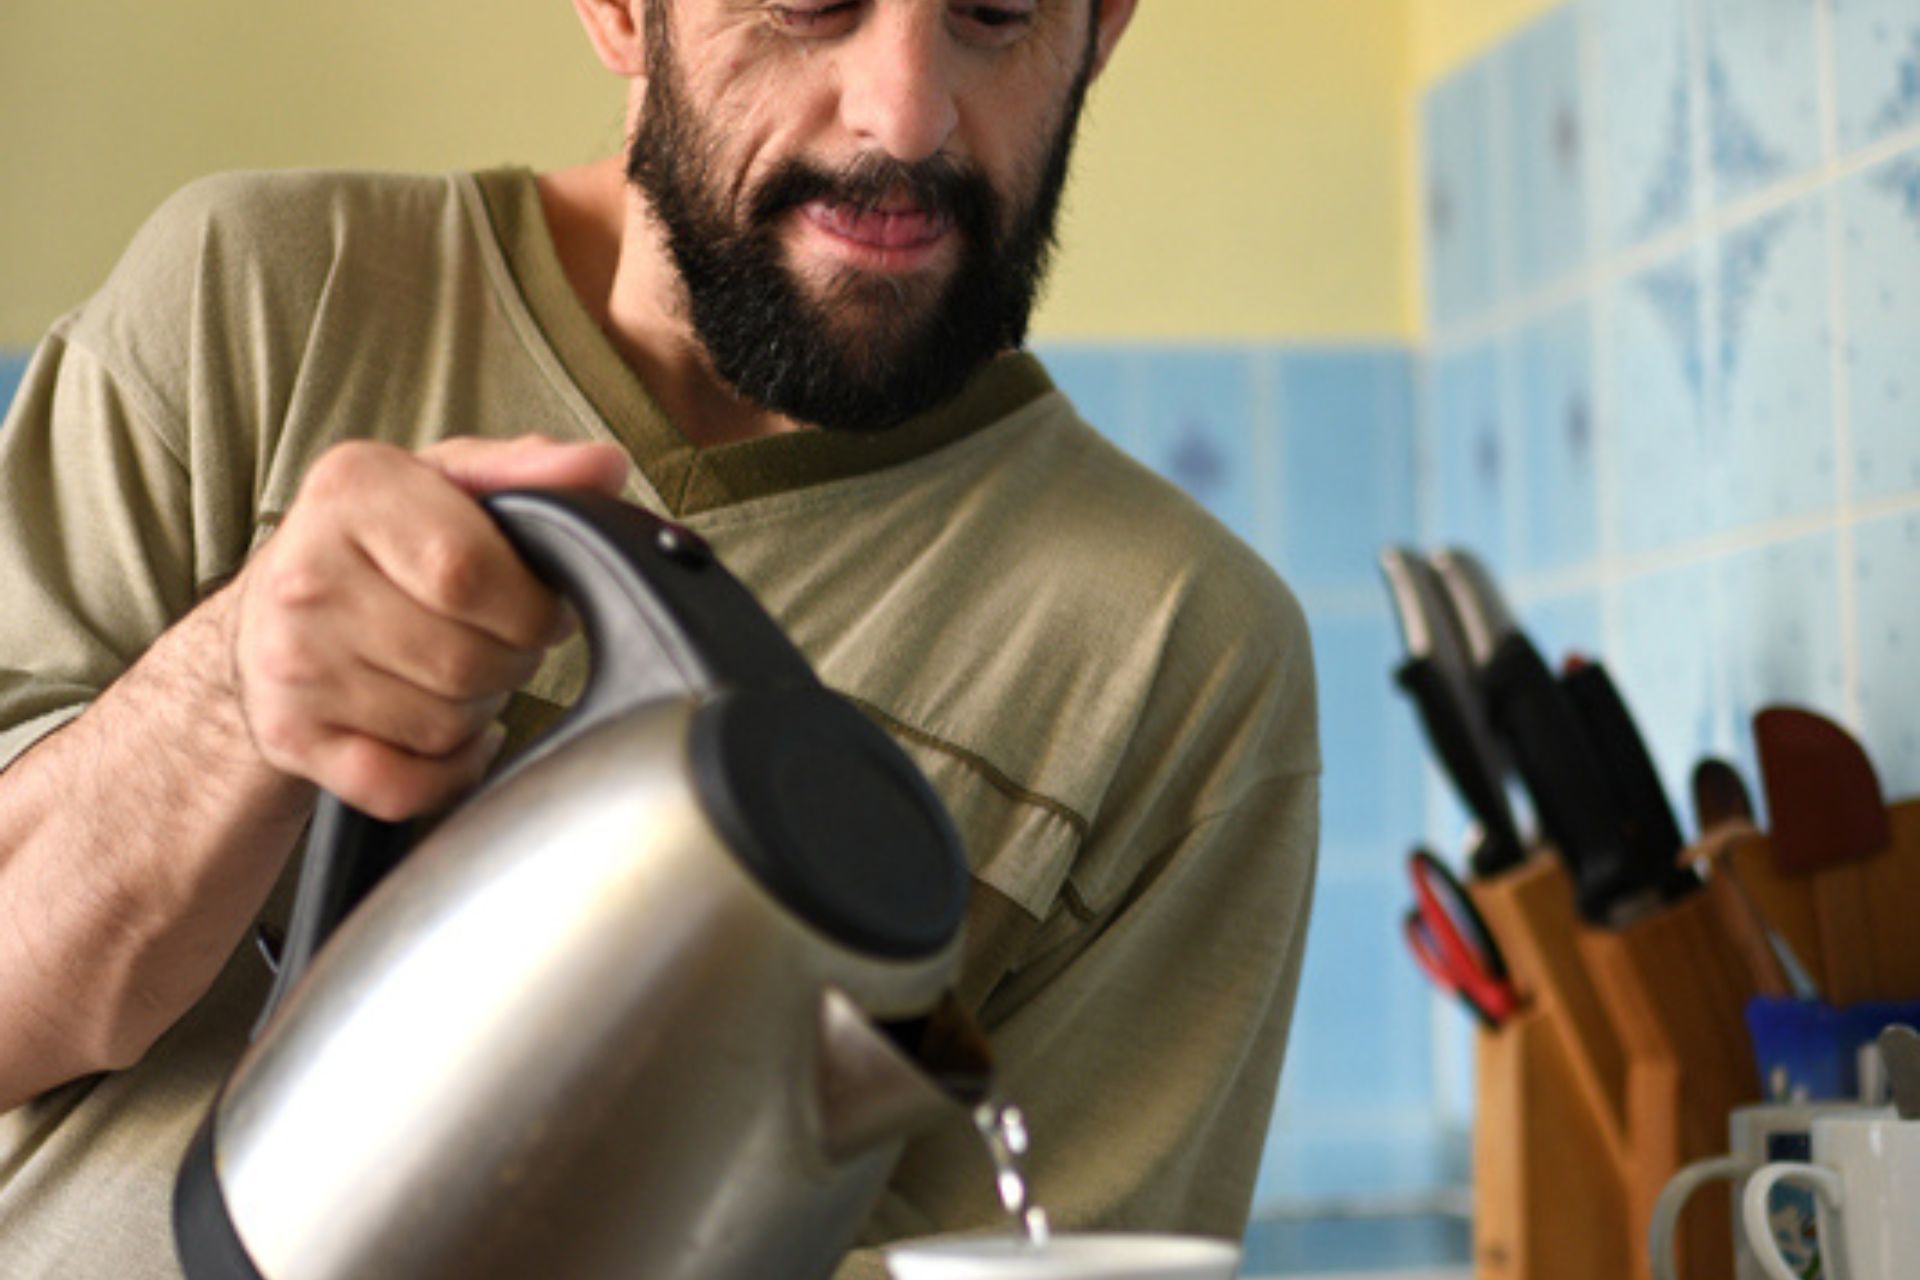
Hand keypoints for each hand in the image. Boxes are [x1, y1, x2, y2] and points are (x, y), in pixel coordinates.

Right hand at [231, 435, 629, 819]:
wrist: (269, 615)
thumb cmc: (379, 543)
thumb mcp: (448, 483)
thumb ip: (529, 471)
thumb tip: (604, 467)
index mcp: (352, 492)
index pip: (469, 571)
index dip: (530, 604)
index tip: (540, 604)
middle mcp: (306, 576)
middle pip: (465, 658)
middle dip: (512, 660)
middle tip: (500, 641)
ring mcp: (292, 664)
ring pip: (443, 725)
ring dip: (478, 711)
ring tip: (460, 673)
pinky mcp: (290, 737)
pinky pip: (404, 786)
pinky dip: (446, 772)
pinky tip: (444, 735)